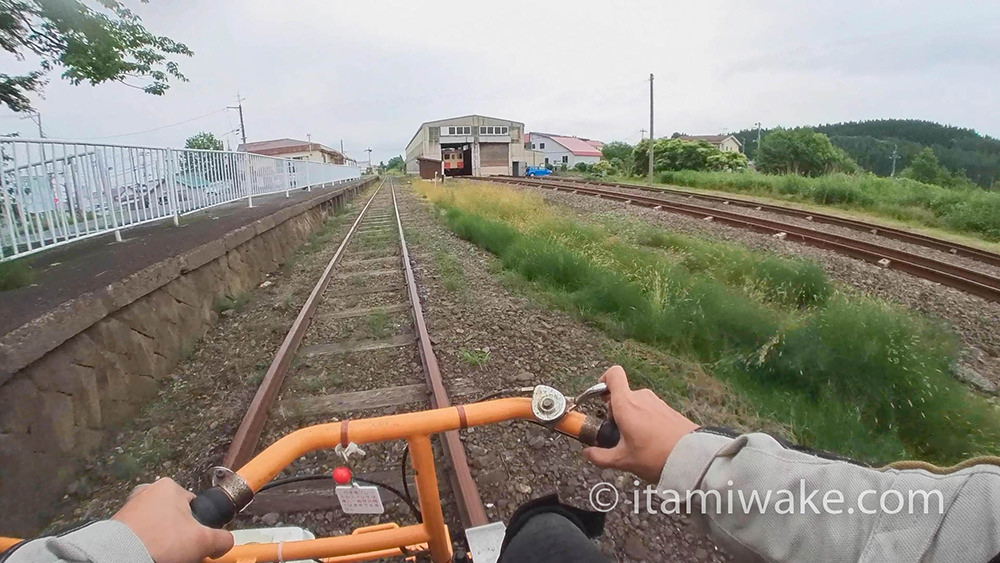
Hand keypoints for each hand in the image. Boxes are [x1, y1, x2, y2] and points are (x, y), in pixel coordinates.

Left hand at [113, 477, 233, 562]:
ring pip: (156, 527)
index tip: (196, 543)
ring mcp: (129, 508)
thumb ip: (222, 539)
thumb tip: (225, 542)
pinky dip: (145, 546)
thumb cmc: (158, 542)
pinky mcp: (116, 525)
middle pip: (175, 518)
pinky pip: (139, 536)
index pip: (195, 507)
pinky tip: (149, 556)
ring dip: (162, 541)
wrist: (118, 558)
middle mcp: (147, 492)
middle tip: (181, 553)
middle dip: (179, 536)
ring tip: (164, 557)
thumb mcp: (203, 541)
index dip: (199, 528)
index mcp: (170, 487)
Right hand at [582, 365, 697, 481]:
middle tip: (616, 432)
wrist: (692, 457)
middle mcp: (641, 397)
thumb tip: (587, 454)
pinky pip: (649, 409)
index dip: (604, 381)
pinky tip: (649, 440)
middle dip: (615, 410)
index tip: (600, 398)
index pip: (613, 374)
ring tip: (634, 440)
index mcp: (626, 404)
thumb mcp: (623, 460)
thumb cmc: (655, 456)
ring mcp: (656, 402)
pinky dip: (644, 420)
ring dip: (630, 416)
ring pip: (636, 403)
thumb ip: (600, 456)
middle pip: (622, 394)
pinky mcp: (668, 409)